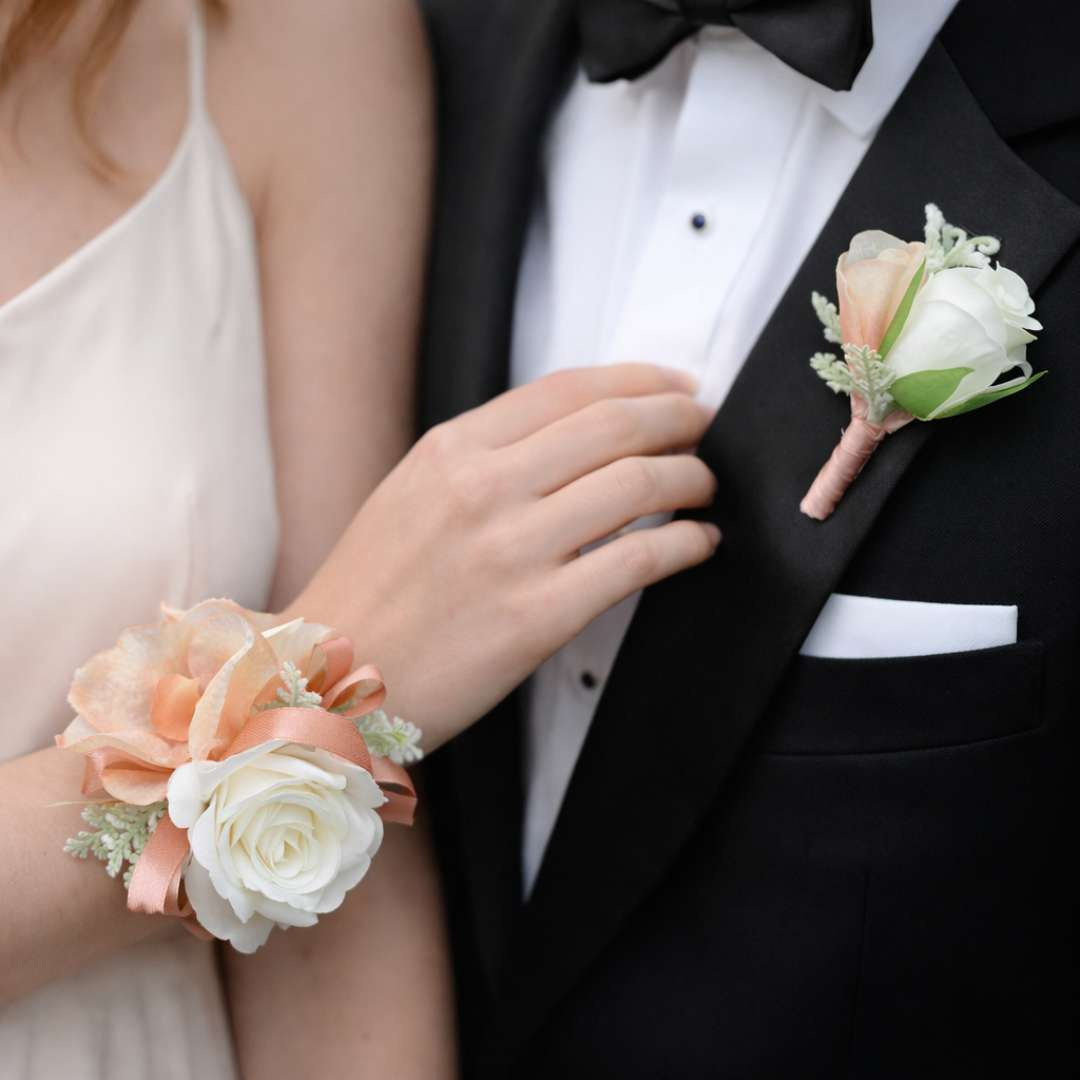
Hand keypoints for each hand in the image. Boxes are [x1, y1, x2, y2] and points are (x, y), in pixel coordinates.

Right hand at [289, 365, 718, 748]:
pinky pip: (639, 560)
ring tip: (704, 486)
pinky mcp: (537, 617)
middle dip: (680, 416)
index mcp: (451, 449)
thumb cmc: (371, 592)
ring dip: (691, 477)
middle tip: (705, 426)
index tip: (675, 385)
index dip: (639, 380)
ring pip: (637, 484)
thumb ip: (484, 458)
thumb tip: (577, 436)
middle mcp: (483, 488)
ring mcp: (511, 551)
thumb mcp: (411, 493)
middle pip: (614, 426)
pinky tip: (698, 543)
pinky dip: (686, 544)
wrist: (328, 679)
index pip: (569, 390)